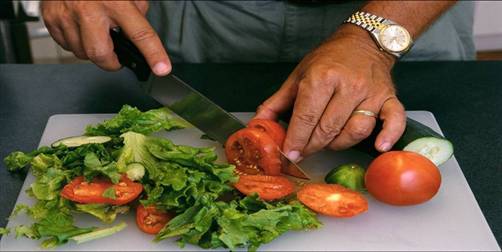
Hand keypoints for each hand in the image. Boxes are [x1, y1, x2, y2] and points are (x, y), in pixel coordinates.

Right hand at [41, 0, 170, 74]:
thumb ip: (135, 12)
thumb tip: (139, 36)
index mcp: (115, 3)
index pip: (140, 34)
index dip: (153, 54)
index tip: (161, 68)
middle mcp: (90, 10)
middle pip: (101, 54)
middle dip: (111, 63)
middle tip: (117, 59)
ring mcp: (67, 15)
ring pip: (81, 53)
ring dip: (92, 52)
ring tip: (96, 35)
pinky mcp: (51, 19)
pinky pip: (66, 46)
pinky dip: (76, 43)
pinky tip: (81, 30)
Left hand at [255, 25, 405, 160]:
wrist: (363, 42)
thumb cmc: (328, 60)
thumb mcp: (298, 76)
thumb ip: (277, 102)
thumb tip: (258, 124)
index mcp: (322, 78)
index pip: (306, 118)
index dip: (295, 140)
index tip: (289, 154)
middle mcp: (348, 85)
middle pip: (328, 129)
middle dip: (312, 146)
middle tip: (303, 151)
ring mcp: (371, 93)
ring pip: (355, 131)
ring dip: (338, 144)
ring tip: (327, 142)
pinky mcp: (389, 98)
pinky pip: (393, 120)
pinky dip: (389, 136)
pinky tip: (379, 147)